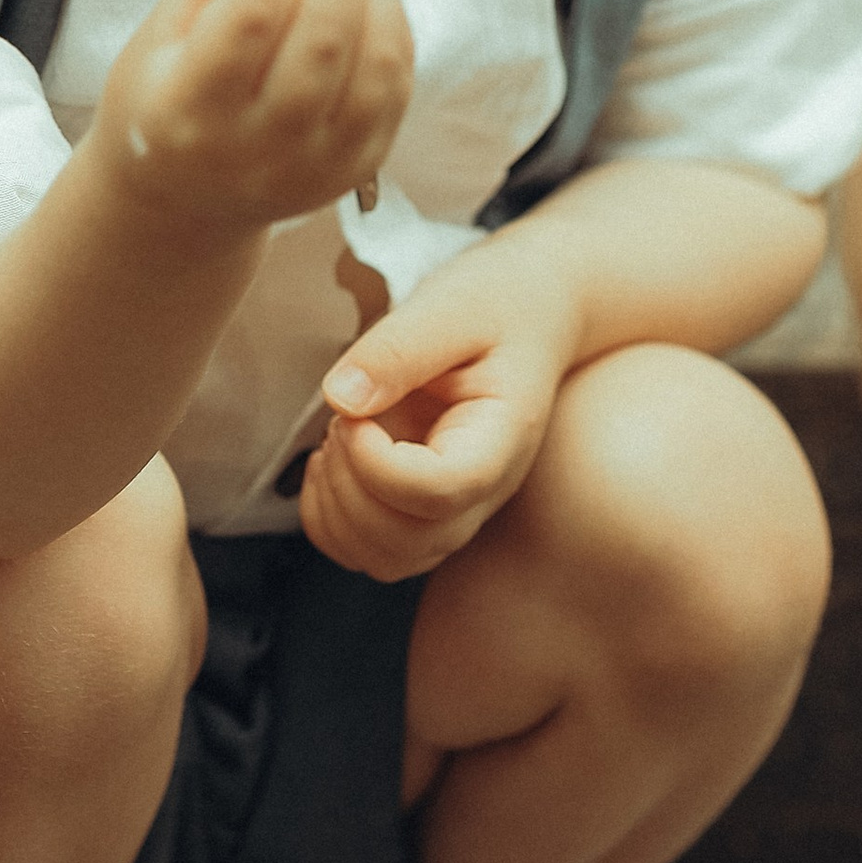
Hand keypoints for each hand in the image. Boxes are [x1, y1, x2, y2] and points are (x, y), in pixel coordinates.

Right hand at [95, 0, 412, 237]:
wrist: (184, 204)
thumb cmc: (165, 103)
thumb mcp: (157, 33)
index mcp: (187, 111)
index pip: (252, 14)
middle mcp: (254, 150)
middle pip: (322, 39)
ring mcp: (312, 168)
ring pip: (373, 64)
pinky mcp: (356, 171)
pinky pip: (394, 87)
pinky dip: (393, 24)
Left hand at [296, 249, 575, 582]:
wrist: (532, 312)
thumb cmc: (497, 303)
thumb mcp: (451, 307)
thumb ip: (397, 350)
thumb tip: (339, 399)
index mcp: (500, 441)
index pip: (437, 492)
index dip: (375, 461)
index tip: (355, 409)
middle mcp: (483, 493)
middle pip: (407, 541)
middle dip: (348, 484)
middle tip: (346, 416)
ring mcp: (454, 511)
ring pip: (383, 559)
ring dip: (336, 505)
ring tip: (342, 436)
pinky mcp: (421, 512)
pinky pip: (366, 552)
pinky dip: (329, 518)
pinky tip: (333, 459)